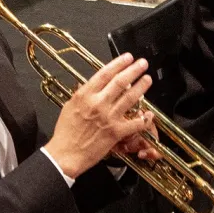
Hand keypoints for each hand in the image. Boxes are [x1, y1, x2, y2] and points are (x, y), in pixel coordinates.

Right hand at [44, 53, 155, 177]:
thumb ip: (82, 95)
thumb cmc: (65, 134)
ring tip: (148, 79)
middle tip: (142, 64)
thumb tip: (92, 87)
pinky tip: (149, 113)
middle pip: (120, 81)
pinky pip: (135, 123)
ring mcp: (108, 117)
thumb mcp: (69, 107)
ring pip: (130, 97)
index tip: (127, 58)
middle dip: (134, 69)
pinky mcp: (116, 132)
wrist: (65, 155)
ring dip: (142, 86)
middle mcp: (98, 103)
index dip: (119, 63)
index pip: (105, 73)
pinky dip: (144, 118)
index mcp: (84, 95)